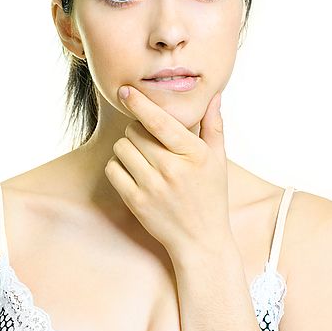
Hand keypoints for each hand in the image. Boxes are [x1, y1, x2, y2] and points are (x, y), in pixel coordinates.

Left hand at [105, 86, 231, 259]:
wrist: (201, 240)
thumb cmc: (211, 196)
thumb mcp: (218, 160)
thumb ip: (214, 125)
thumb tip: (214, 95)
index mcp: (194, 154)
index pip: (159, 122)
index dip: (140, 103)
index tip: (126, 90)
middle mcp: (172, 169)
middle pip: (135, 131)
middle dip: (138, 129)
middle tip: (149, 139)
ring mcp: (152, 187)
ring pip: (121, 148)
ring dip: (127, 147)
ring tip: (142, 156)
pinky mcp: (136, 202)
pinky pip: (113, 170)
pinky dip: (118, 166)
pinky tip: (133, 171)